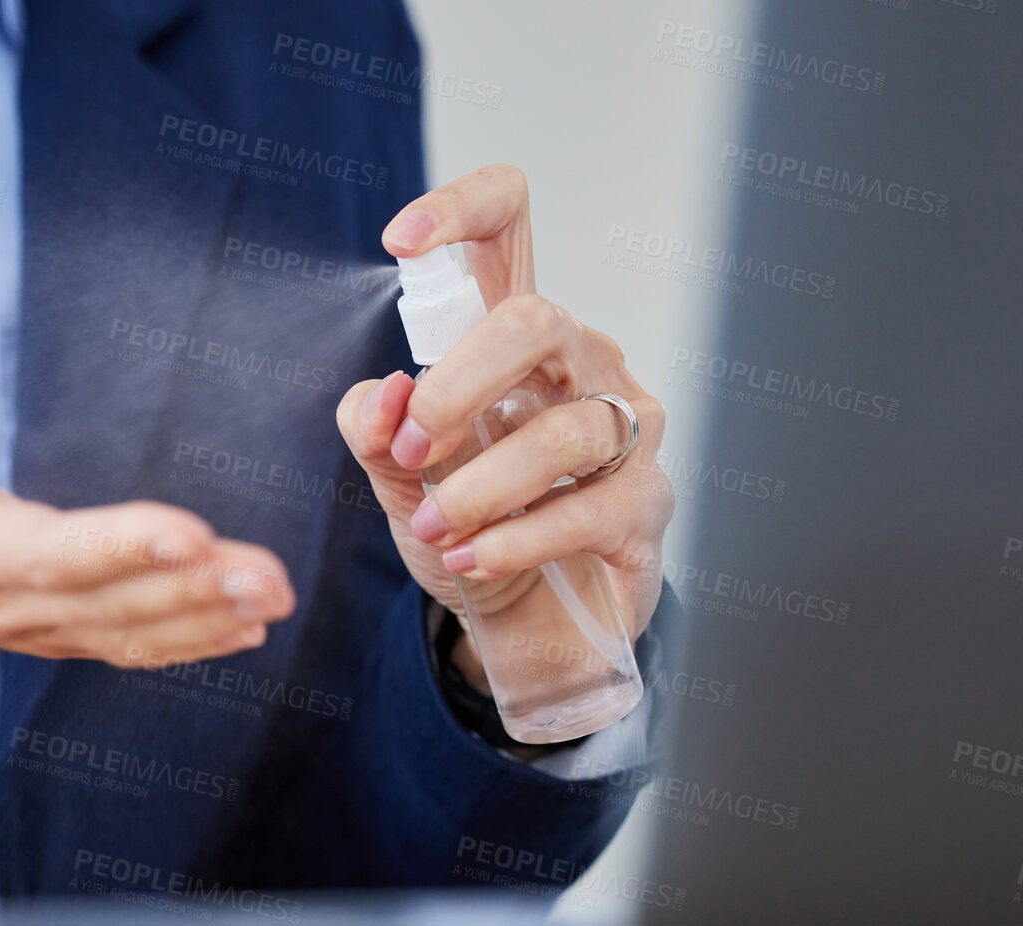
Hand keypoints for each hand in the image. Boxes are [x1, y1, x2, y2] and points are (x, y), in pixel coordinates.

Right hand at [0, 373, 295, 753]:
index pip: (44, 554)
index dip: (116, 548)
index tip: (189, 534)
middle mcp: (0, 599)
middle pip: (107, 602)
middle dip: (192, 592)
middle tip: (267, 579)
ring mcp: (31, 623)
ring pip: (128, 630)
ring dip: (207, 618)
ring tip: (274, 597)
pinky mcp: (53, 627)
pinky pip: (127, 644)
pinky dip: (189, 640)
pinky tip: (248, 629)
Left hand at [336, 165, 671, 689]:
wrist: (524, 619)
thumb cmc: (469, 522)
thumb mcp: (400, 476)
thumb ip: (376, 430)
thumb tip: (385, 397)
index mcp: (517, 334)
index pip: (510, 226)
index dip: (461, 209)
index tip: (400, 242)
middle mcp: (583, 362)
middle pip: (533, 322)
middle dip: (455, 387)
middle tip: (413, 450)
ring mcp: (629, 430)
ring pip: (562, 432)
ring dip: (481, 487)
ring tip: (437, 527)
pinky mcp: (646, 505)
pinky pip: (585, 511)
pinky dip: (514, 541)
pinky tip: (471, 559)